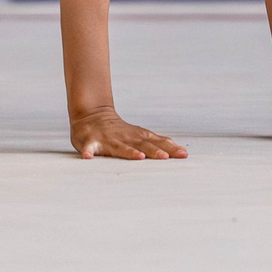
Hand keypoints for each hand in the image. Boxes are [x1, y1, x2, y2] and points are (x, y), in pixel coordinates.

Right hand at [71, 108, 188, 160]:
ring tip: (139, 157)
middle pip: (142, 144)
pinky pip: (88, 147)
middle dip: (154, 151)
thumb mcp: (140, 135)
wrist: (91, 114)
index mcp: (137, 136)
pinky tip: (88, 157)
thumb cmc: (120, 131)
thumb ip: (159, 143)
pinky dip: (88, 152)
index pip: (157, 142)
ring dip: (129, 152)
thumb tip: (183, 151)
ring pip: (119, 147)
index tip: (183, 154)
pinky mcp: (90, 141)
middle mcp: (125, 137)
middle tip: (166, 157)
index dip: (170, 148)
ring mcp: (107, 139)